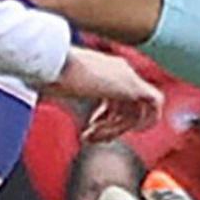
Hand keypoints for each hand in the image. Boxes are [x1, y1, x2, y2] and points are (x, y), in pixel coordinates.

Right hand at [44, 46, 161, 140]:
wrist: (52, 63)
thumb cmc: (46, 73)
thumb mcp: (56, 87)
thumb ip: (63, 92)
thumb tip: (46, 95)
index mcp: (102, 68)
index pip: (116, 96)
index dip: (105, 117)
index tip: (90, 128)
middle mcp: (118, 70)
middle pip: (127, 105)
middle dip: (110, 126)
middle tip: (89, 137)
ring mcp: (127, 75)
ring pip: (136, 110)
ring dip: (116, 129)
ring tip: (95, 136)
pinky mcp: (133, 84)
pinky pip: (154, 104)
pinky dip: (149, 119)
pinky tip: (135, 131)